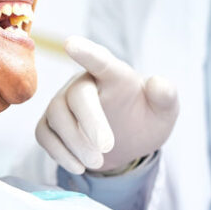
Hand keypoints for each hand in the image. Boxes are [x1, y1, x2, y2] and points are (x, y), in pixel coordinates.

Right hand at [36, 36, 178, 173]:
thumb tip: (159, 84)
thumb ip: (166, 96)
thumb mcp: (164, 111)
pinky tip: (78, 166)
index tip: (71, 44)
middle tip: (107, 147)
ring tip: (97, 162)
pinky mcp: (51, 123)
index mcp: (115, 74)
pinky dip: (59, 153)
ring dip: (75, 143)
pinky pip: (44, 134)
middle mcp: (84, 83)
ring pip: (57, 116)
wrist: (129, 140)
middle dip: (90, 121)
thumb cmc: (146, 117)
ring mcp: (64, 102)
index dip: (86, 52)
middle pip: (78, 96)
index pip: (100, 60)